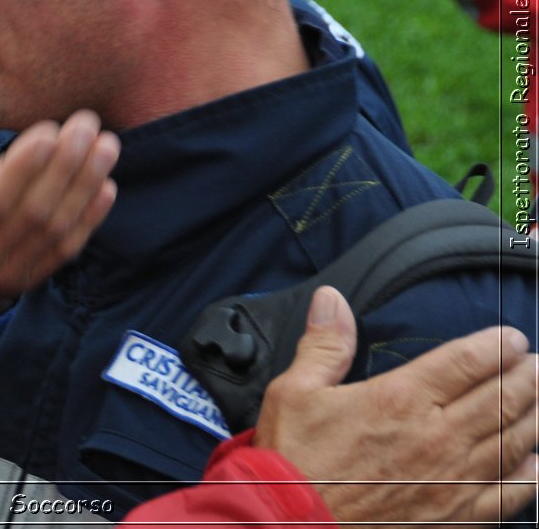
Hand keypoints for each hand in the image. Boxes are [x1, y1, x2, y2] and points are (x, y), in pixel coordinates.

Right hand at [0, 111, 117, 368]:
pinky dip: (89, 219)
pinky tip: (105, 187)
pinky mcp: (24, 280)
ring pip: (55, 229)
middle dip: (66, 165)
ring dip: (84, 186)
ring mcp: (6, 274)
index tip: (48, 130)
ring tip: (107, 145)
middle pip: (34, 212)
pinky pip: (64, 251)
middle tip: (88, 123)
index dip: (23, 168)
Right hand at [255, 285, 537, 525]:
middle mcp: (436, 436)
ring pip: (512, 441)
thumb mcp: (295, 391)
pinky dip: (530, 477)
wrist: (292, 523)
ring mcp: (451, 480)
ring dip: (535, 416)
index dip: (496, 346)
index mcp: (399, 399)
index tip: (513, 338)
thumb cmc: (293, 459)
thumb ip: (324, 344)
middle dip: (526, 376)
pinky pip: (509, 495)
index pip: (465, 362)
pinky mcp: (454, 516)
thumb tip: (332, 300)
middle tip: (537, 364)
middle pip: (499, 398)